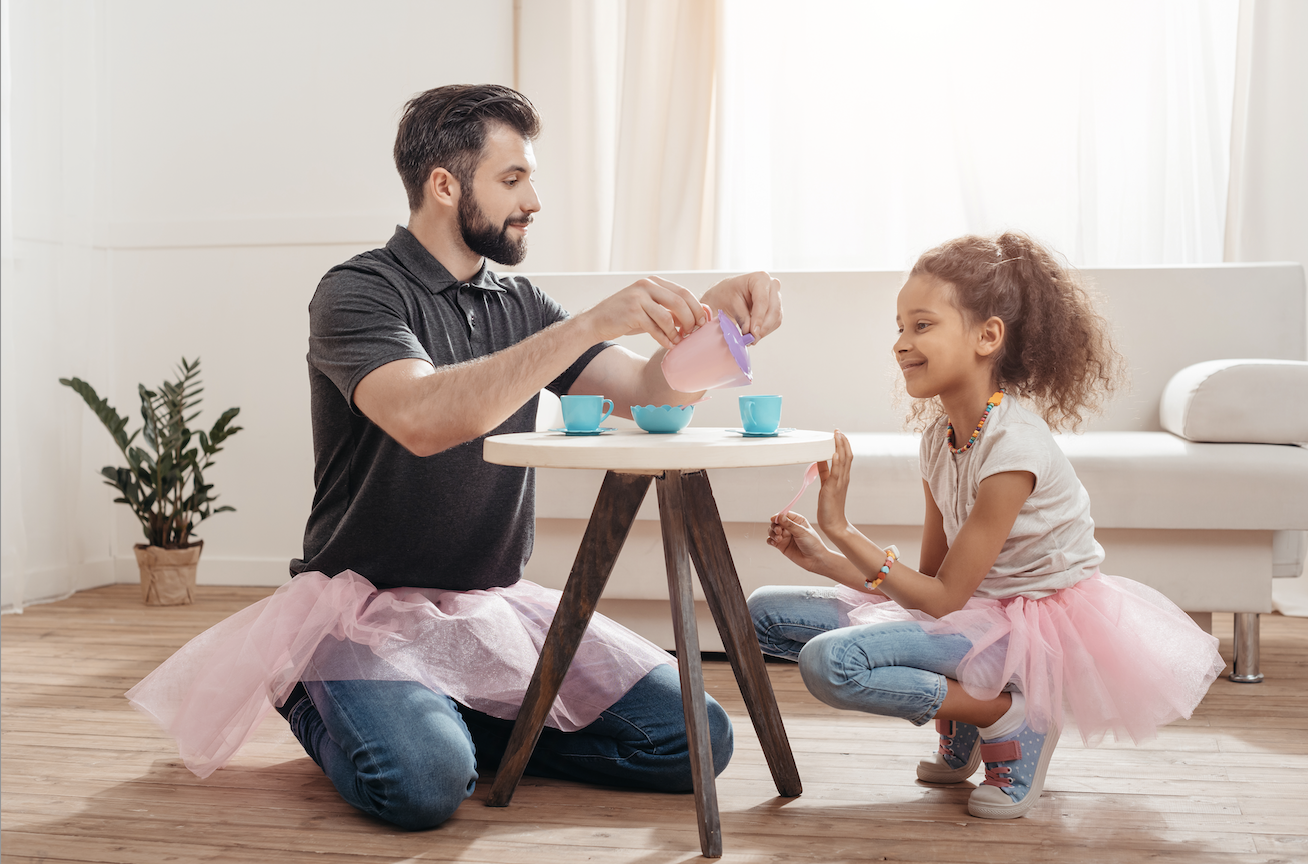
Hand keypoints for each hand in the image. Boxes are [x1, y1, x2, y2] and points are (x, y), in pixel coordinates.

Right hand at [580, 276, 709, 349]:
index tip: (703, 321)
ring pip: (668, 315)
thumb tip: (697, 316)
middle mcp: (647, 285)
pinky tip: (668, 344)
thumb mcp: (651, 311)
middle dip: (691, 319)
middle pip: (680, 301)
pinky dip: (665, 338)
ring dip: (677, 331)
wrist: (597, 322)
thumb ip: (671, 311)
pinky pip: (655, 327)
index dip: (696, 307)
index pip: (683, 292)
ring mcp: (639, 297)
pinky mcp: (632, 312)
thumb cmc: (627, 317)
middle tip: (694, 332)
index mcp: (654, 282)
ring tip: (678, 341)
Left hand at [698, 271, 782, 339]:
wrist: (725, 295)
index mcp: (759, 278)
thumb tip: (749, 331)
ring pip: (776, 318)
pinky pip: (775, 322)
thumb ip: (741, 316)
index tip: (753, 332)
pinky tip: (754, 335)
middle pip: (773, 310)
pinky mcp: (775, 308)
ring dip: (764, 331)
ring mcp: (775, 296)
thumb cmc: (725, 294)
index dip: (758, 318)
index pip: (762, 300)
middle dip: (763, 327)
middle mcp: (771, 285)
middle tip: (751, 339)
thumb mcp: (729, 303)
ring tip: (750, 339)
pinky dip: (765, 331)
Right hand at [767, 511, 831, 572]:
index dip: (778, 516)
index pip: (784, 514)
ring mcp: (785, 537)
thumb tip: (780, 516)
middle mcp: (790, 527)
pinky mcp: (781, 545)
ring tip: (778, 539)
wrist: (815, 560)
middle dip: (775, 526)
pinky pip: (771, 540)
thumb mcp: (802, 532)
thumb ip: (789, 524)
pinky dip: (770, 540)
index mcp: (797, 521)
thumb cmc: (813, 544)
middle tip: (778, 531)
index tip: (774, 519)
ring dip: (772, 533)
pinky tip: (774, 542)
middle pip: (776, 522)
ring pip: (772, 531)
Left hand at [815, 431, 852, 535]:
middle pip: (847, 456)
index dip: (843, 444)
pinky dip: (836, 462)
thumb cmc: (829, 506)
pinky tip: (835, 453)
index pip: (845, 457)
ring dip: (840, 447)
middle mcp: (843, 478)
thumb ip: (824, 471)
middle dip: (842, 442)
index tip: (838, 434)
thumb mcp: (826, 484)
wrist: (834, 524)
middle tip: (838, 431)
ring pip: (843, 461)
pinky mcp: (833, 488)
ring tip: (837, 435)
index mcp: (842, 477)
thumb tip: (819, 459)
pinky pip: (836, 472)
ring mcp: (840, 483)